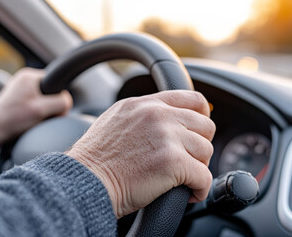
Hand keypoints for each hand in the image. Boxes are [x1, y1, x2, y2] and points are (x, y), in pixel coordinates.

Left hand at [0, 68, 72, 146]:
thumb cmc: (13, 119)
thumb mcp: (42, 110)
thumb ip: (60, 102)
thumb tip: (67, 101)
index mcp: (30, 76)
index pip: (57, 84)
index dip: (59, 99)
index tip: (51, 110)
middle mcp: (25, 79)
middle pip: (52, 93)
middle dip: (51, 107)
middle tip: (42, 117)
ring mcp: (22, 88)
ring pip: (46, 100)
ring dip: (45, 111)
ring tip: (34, 118)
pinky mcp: (20, 98)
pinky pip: (37, 104)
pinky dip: (37, 113)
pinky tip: (30, 119)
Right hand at [67, 90, 215, 218]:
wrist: (85, 180)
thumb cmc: (96, 158)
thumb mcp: (117, 120)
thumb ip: (143, 114)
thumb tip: (164, 120)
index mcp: (146, 104)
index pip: (192, 99)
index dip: (202, 116)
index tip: (199, 131)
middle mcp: (158, 115)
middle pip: (205, 125)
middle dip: (200, 146)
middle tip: (188, 161)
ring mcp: (166, 137)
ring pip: (206, 151)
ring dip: (199, 168)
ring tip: (184, 178)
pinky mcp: (172, 162)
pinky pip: (204, 176)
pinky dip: (200, 188)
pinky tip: (189, 193)